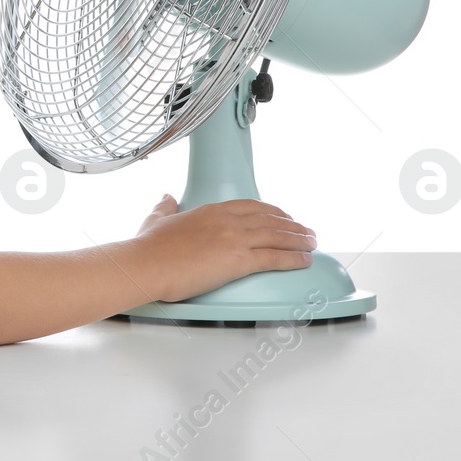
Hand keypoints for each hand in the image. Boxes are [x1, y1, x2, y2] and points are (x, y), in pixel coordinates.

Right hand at [128, 194, 315, 303]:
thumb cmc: (149, 247)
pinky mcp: (238, 260)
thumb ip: (165, 207)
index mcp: (211, 210)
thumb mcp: (157, 218)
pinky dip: (293, 258)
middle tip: (307, 231)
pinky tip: (304, 260)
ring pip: (277, 236)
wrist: (147, 263)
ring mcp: (235, 239)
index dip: (271, 211)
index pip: (251, 206)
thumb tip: (167, 197)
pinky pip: (274, 257)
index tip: (283, 216)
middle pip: (270, 220)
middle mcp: (227, 221)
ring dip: (299, 239)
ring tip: (312, 243)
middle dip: (292, 225)